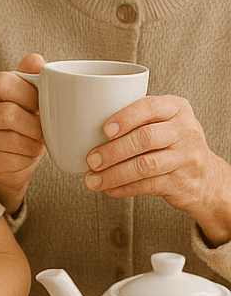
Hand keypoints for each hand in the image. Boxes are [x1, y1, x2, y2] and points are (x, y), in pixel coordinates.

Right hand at [0, 53, 47, 213]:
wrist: (4, 154)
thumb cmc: (18, 117)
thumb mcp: (22, 93)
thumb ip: (28, 75)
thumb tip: (37, 60)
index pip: (2, 84)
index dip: (27, 94)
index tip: (40, 103)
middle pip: (8, 115)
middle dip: (34, 124)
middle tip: (44, 128)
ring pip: (12, 140)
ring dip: (33, 143)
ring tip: (37, 140)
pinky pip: (12, 160)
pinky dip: (27, 158)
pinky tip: (28, 152)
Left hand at [85, 95, 230, 244]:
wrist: (207, 177)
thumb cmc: (172, 142)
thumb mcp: (163, 121)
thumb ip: (136, 118)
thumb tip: (87, 127)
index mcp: (176, 108)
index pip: (148, 107)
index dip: (124, 118)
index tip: (103, 130)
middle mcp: (185, 130)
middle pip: (144, 138)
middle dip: (112, 150)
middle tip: (91, 160)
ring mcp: (187, 157)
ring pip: (145, 166)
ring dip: (114, 174)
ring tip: (94, 179)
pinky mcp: (183, 182)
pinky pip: (148, 185)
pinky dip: (125, 188)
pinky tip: (110, 189)